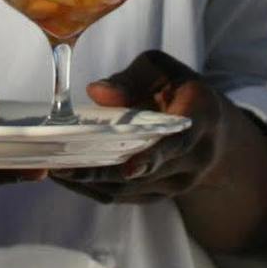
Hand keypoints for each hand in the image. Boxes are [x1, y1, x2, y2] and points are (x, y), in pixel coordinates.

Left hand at [51, 50, 228, 204]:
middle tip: (62, 167)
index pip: (178, 141)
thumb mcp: (160, 70)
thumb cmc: (177, 89)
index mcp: (201, 116)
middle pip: (146, 172)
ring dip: (92, 183)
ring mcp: (180, 182)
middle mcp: (196, 156)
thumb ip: (129, 79)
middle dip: (102, 172)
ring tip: (54, 171)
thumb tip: (96, 93)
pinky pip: (125, 197)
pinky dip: (95, 189)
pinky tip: (68, 178)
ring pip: (131, 189)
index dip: (153, 155)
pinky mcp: (161, 195)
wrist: (212, 130)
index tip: (128, 166)